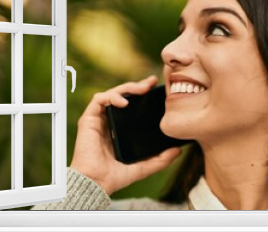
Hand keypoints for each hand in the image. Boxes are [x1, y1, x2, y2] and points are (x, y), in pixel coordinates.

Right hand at [70, 75, 181, 194]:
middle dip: (137, 85)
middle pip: (123, 95)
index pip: (132, 104)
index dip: (143, 93)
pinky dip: (111, 96)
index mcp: (120, 128)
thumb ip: (161, 159)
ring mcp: (99, 119)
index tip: (156, 88)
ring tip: (140, 89)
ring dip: (126, 88)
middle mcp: (109, 120)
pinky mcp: (89, 119)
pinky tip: (123, 102)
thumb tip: (179, 150)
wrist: (96, 183)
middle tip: (151, 82)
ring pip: (112, 93)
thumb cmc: (115, 176)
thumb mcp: (144, 167)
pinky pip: (98, 99)